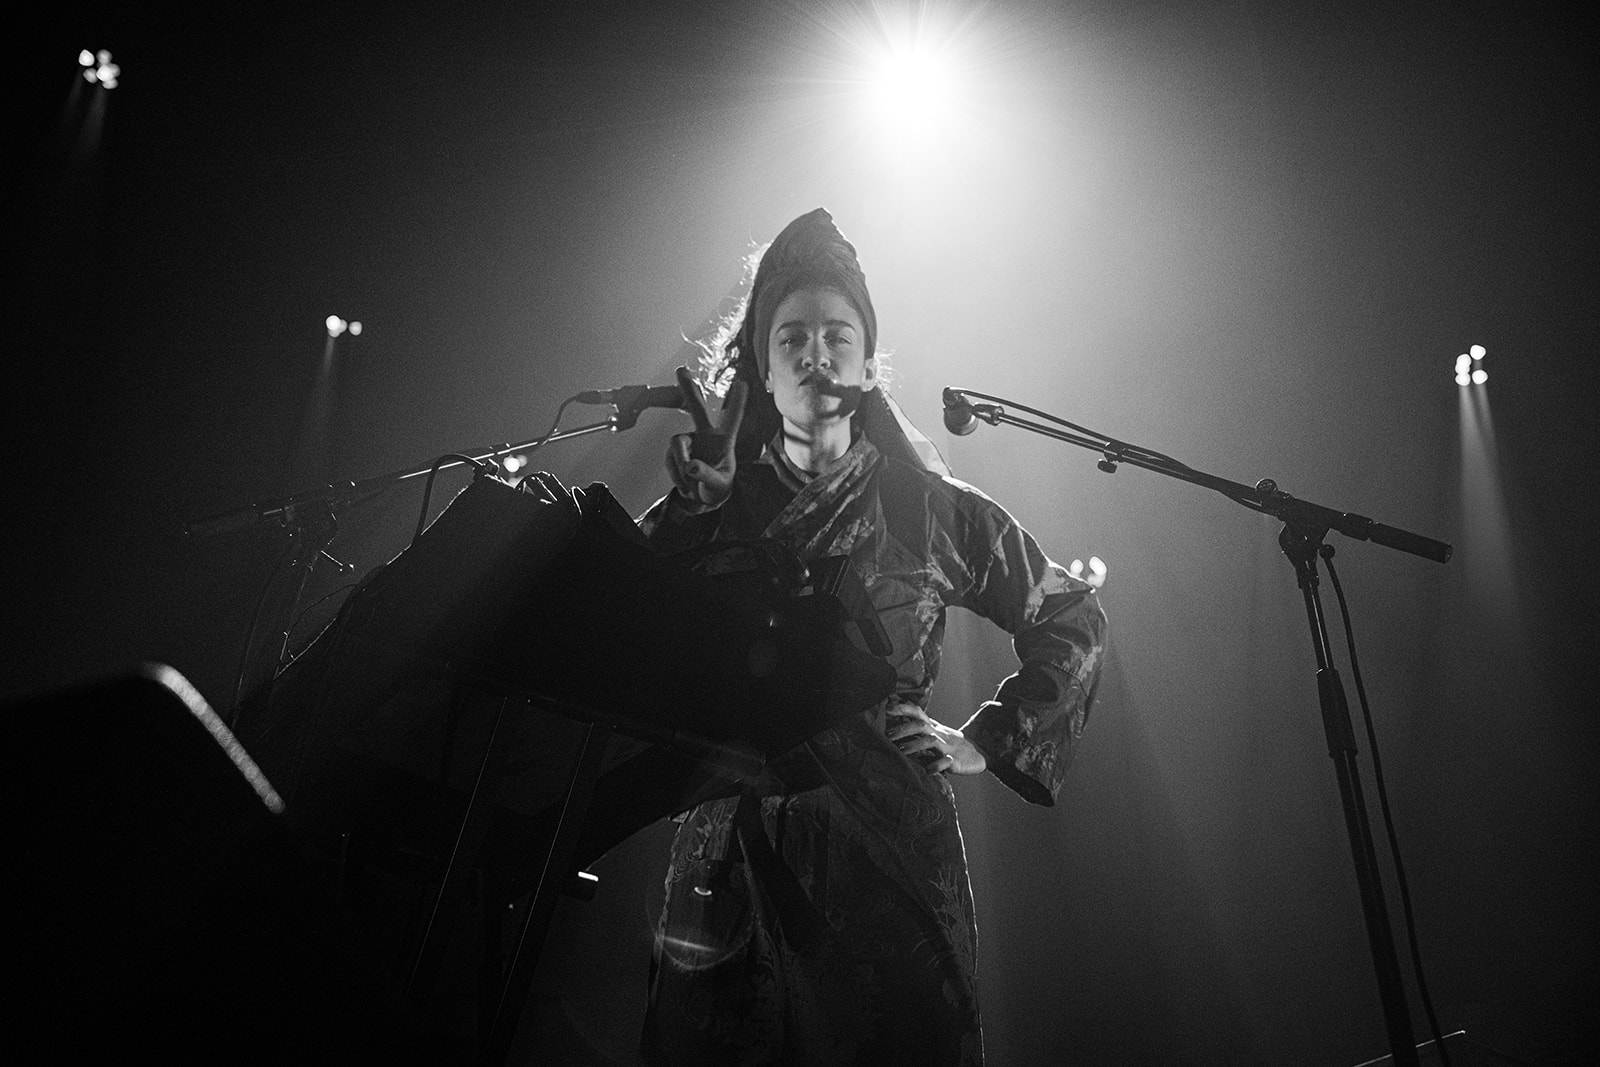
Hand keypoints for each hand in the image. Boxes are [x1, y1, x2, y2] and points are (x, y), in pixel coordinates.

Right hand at [666, 368, 746, 506]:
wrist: (703, 499)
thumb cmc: (717, 487)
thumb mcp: (718, 485)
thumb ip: (706, 475)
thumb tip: (690, 465)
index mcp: (724, 440)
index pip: (732, 418)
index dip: (736, 401)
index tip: (742, 382)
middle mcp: (705, 435)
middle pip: (696, 408)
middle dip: (689, 389)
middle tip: (680, 370)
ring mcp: (689, 442)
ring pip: (677, 444)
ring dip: (681, 466)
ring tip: (691, 486)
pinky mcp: (676, 452)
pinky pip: (670, 460)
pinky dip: (676, 475)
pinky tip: (686, 486)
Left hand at [886, 704, 986, 775]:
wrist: (979, 753)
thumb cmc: (949, 744)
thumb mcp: (935, 733)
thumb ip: (917, 729)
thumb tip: (891, 726)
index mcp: (933, 727)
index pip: (917, 712)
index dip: (903, 708)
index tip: (886, 709)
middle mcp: (939, 735)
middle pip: (921, 726)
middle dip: (904, 729)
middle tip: (888, 735)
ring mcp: (948, 748)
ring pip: (931, 742)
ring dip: (915, 745)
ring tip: (901, 751)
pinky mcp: (956, 762)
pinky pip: (946, 762)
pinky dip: (936, 766)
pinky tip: (927, 770)